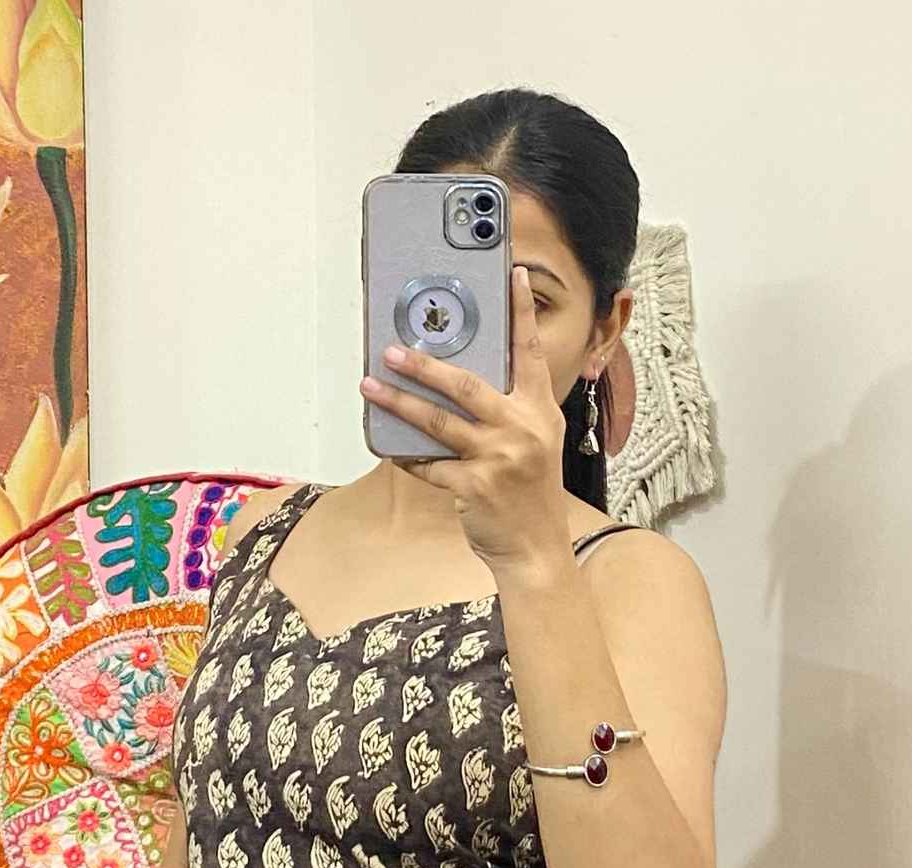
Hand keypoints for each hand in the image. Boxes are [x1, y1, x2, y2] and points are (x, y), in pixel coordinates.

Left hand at [361, 264, 571, 575]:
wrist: (537, 549)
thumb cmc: (530, 495)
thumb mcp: (536, 445)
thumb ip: (510, 413)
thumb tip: (460, 384)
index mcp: (541, 412)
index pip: (530, 353)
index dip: (521, 313)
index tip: (512, 275)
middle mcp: (523, 429)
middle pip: (467, 385)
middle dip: (425, 365)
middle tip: (393, 349)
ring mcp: (499, 458)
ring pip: (439, 422)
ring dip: (400, 403)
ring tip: (371, 387)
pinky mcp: (475, 486)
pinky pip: (429, 465)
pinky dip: (407, 456)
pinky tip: (388, 446)